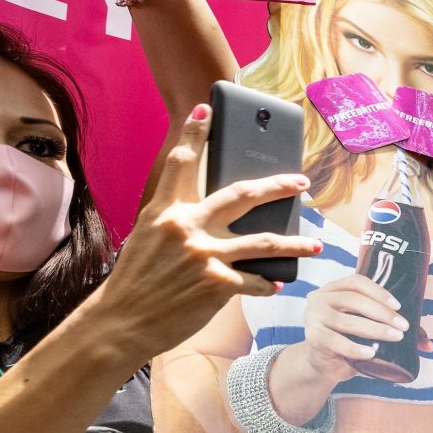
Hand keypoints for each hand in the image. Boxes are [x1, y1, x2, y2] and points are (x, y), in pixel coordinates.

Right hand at [84, 106, 315, 361]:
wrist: (119, 323)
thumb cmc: (135, 282)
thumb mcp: (148, 241)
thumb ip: (178, 223)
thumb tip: (217, 218)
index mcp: (164, 212)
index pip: (180, 164)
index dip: (193, 134)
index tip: (205, 109)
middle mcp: (186, 227)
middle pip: (242, 194)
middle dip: (276, 186)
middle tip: (299, 181)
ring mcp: (204, 254)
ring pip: (264, 241)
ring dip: (294, 243)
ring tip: (313, 244)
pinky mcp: (217, 284)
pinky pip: (255, 281)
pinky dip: (266, 285)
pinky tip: (274, 286)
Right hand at [295, 273, 405, 380]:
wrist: (323, 363)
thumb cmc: (350, 339)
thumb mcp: (369, 329)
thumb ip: (395, 330)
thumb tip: (429, 345)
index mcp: (335, 288)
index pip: (357, 282)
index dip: (379, 292)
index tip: (399, 306)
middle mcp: (320, 298)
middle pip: (354, 300)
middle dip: (383, 313)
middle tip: (403, 327)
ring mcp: (313, 317)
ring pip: (347, 321)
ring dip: (375, 330)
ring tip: (395, 338)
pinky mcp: (313, 337)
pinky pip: (336, 342)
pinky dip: (355, 348)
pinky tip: (371, 354)